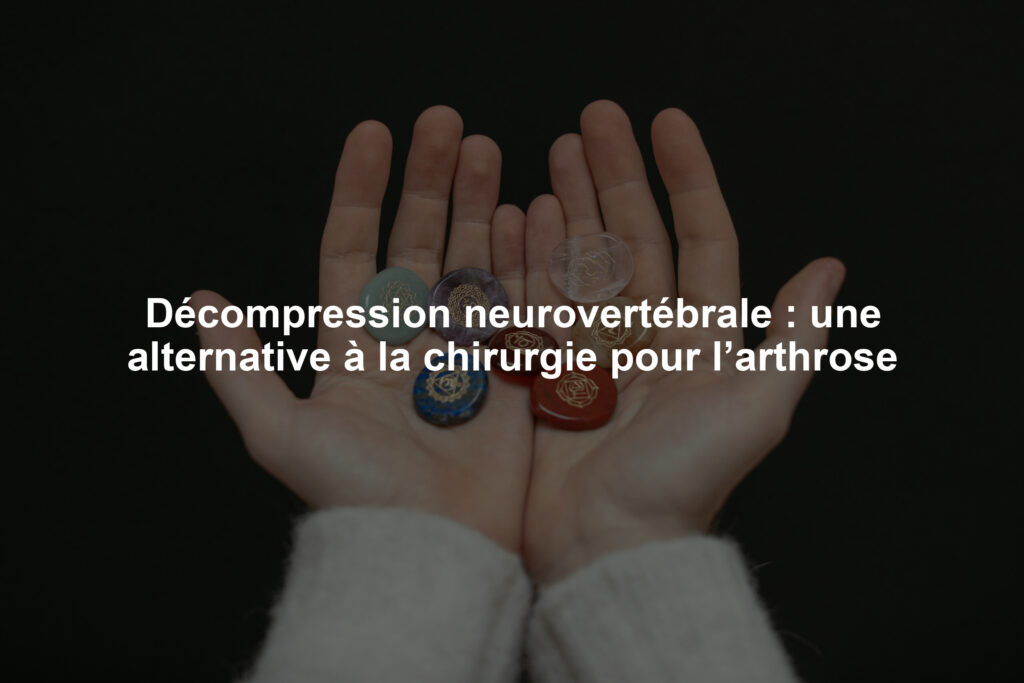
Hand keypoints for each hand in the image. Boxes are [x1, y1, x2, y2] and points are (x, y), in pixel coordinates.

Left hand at [193, 107, 532, 551]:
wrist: (433, 550)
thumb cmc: (356, 496)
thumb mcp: (281, 430)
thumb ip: (240, 364)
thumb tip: (198, 301)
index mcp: (355, 343)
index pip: (355, 248)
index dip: (363, 190)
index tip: (376, 135)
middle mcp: (410, 339)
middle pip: (421, 243)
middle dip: (432, 183)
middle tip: (447, 126)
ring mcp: (465, 351)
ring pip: (472, 261)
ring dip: (480, 206)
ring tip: (488, 150)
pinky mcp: (513, 371)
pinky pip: (520, 301)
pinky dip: (526, 256)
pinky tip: (530, 212)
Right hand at [522, 101, 845, 582]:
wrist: (608, 545)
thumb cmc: (683, 480)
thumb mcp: (756, 407)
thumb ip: (791, 336)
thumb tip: (830, 268)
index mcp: (702, 337)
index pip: (699, 238)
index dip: (685, 178)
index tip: (663, 124)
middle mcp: (649, 336)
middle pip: (633, 238)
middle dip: (613, 177)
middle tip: (591, 120)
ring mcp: (594, 351)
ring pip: (582, 261)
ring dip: (569, 206)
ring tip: (552, 155)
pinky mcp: (547, 372)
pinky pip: (537, 301)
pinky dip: (527, 258)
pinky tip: (518, 217)